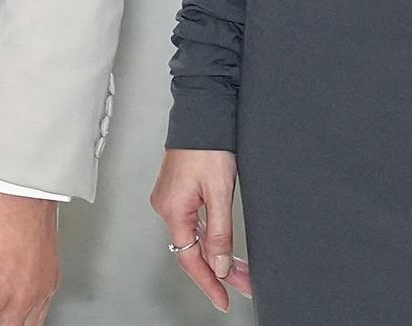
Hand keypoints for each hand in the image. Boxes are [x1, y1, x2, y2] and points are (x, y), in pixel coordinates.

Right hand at [149, 149, 250, 312]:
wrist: (203, 111)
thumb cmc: (209, 143)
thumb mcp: (219, 191)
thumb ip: (219, 231)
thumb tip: (218, 265)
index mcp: (173, 210)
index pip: (190, 260)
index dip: (209, 284)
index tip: (224, 300)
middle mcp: (167, 207)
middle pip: (193, 251)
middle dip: (219, 271)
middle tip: (244, 284)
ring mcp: (171, 199)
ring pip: (194, 238)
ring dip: (216, 254)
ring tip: (240, 270)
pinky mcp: (178, 191)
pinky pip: (193, 224)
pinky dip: (209, 237)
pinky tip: (221, 246)